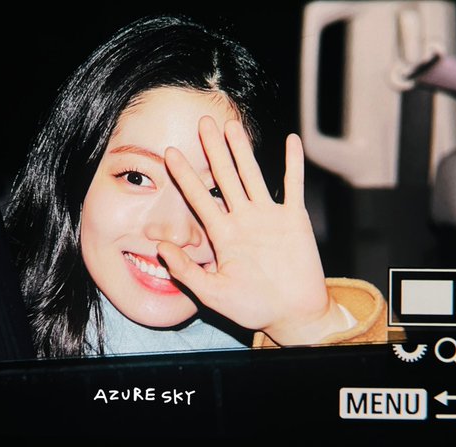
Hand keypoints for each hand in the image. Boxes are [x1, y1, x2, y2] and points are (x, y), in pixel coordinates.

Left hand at [158, 117, 349, 344]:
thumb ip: (186, 272)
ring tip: (233, 125)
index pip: (199, 198)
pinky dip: (293, 164)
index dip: (185, 176)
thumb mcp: (213, 293)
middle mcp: (243, 220)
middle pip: (224, 177)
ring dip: (243, 150)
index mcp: (223, 235)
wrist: (292, 315)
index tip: (169, 153)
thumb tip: (160, 249)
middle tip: (202, 122)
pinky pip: (293, 186)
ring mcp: (269, 217)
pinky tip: (290, 141)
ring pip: (253, 175)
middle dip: (213, 150)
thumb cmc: (253, 308)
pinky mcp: (295, 219)